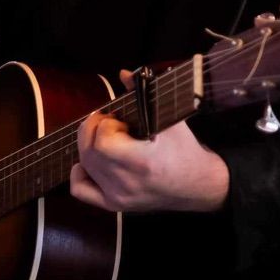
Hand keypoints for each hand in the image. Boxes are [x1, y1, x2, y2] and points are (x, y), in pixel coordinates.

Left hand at [69, 70, 229, 213]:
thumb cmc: (186, 150)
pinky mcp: (116, 205)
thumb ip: (145, 94)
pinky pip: (82, 190)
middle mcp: (127, 183)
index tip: (121, 120)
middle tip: (111, 122)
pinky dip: (80, 173)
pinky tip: (90, 162)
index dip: (106, 124)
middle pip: (89, 151)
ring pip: (84, 166)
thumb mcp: (171, 120)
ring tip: (107, 138)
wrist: (200, 185)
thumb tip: (124, 73)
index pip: (102, 141)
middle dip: (94, 129)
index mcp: (142, 162)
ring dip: (89, 145)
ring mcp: (120, 197)